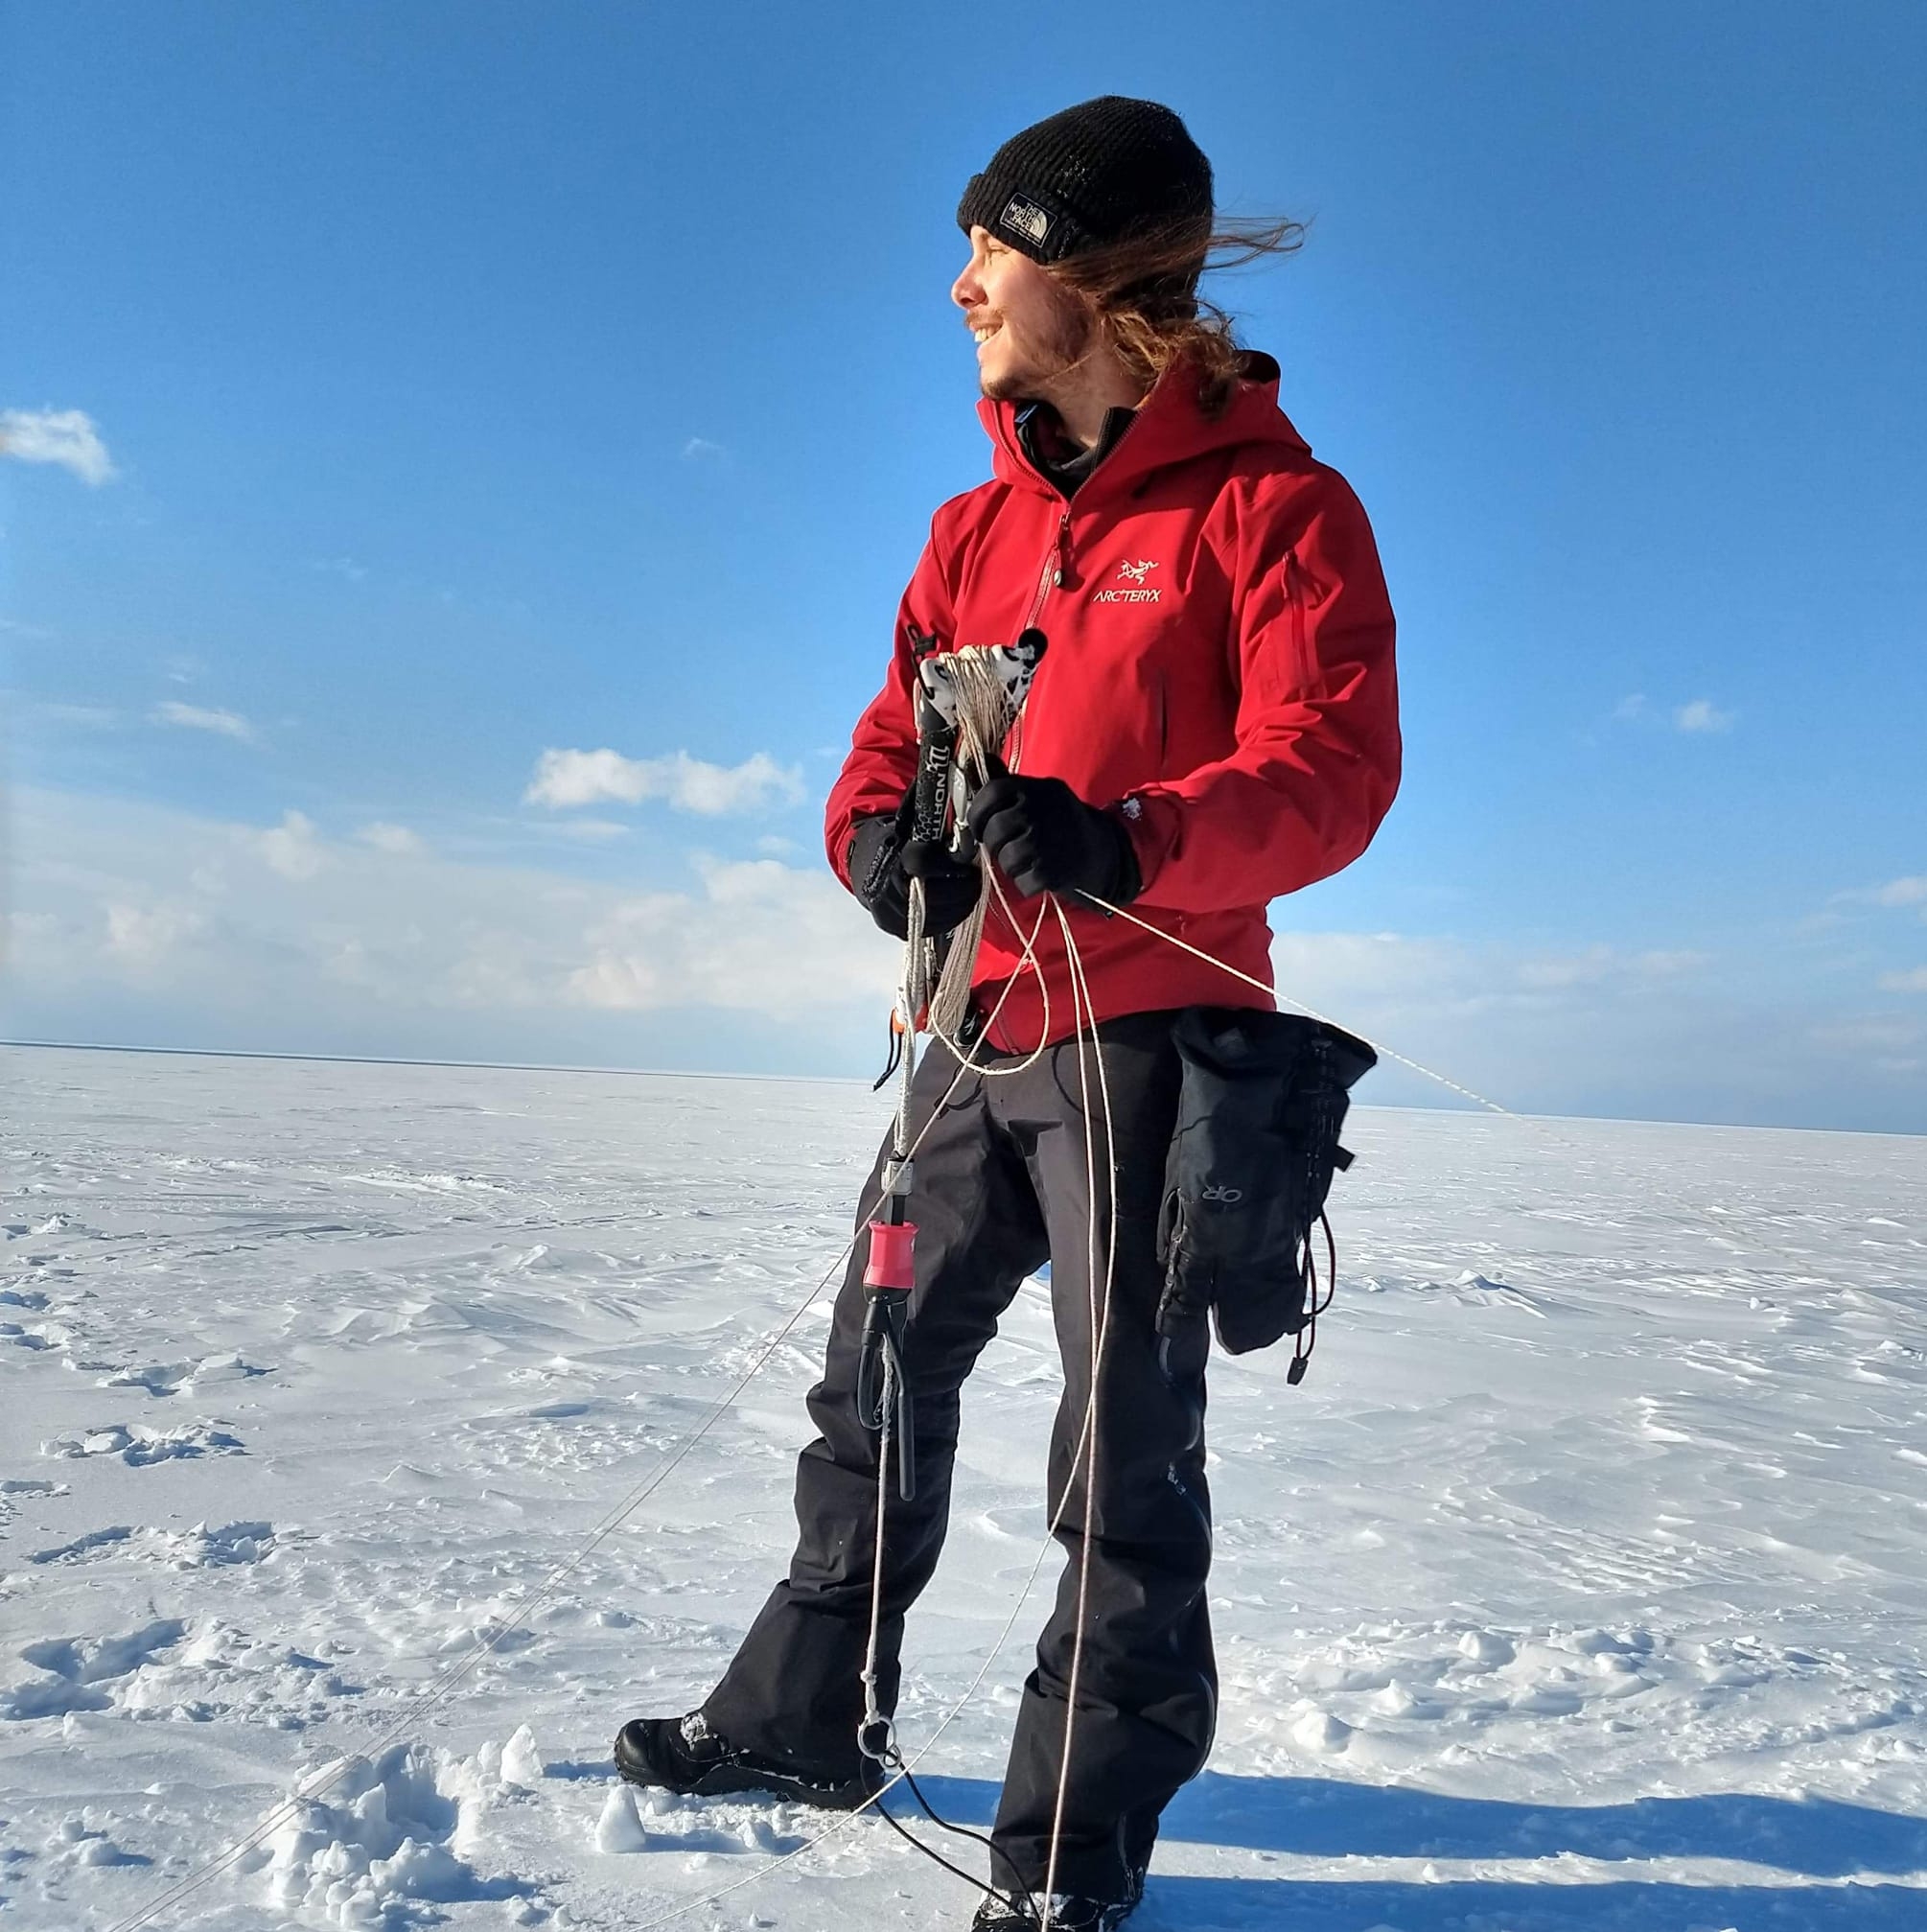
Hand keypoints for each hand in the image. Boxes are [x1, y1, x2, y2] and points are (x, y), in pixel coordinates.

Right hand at [848, 793, 980, 939]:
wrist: (864, 865)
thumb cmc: (894, 836)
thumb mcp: (907, 816)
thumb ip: (927, 803)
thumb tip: (950, 774)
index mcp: (891, 857)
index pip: (923, 862)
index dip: (949, 864)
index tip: (965, 861)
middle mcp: (887, 889)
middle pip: (937, 896)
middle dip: (961, 887)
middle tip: (973, 877)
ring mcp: (891, 913)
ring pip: (940, 916)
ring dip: (961, 903)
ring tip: (968, 888)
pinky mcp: (897, 929)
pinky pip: (934, 929)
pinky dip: (950, 917)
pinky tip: (957, 903)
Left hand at [963, 758, 1141, 904]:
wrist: (1106, 851)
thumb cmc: (1063, 823)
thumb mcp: (1041, 795)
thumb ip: (1009, 783)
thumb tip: (980, 761)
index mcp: (1037, 788)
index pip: (993, 790)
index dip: (978, 812)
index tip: (978, 826)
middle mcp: (1040, 810)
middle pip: (995, 828)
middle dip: (994, 844)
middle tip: (1004, 848)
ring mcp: (1046, 839)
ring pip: (1006, 857)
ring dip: (1010, 866)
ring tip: (1025, 862)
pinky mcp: (1052, 869)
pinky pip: (1022, 880)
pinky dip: (1026, 883)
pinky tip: (1038, 876)